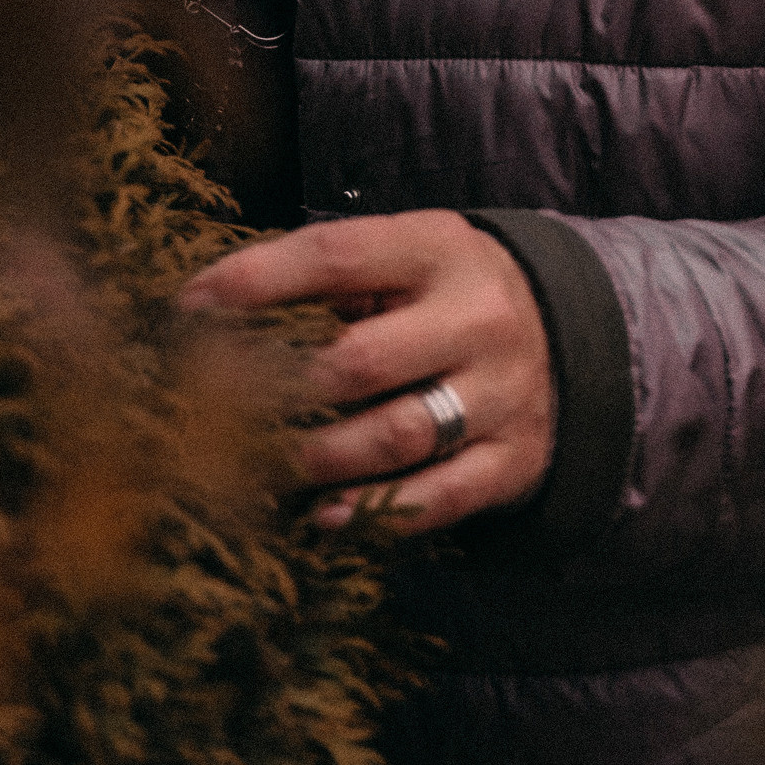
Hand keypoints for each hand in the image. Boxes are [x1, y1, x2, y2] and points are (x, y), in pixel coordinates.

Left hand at [179, 209, 556, 532]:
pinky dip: (375, 512)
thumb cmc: (447, 293)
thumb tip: (212, 309)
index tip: (188, 306)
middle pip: (359, 361)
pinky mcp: (513, 459)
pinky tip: (324, 516)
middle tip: (211, 410)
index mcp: (439, 249)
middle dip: (275, 390)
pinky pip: (438, 496)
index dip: (255, 281)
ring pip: (394, 436)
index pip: (335, 257)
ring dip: (314, 458)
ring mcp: (501, 393)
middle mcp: (477, 318)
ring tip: (256, 465)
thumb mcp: (409, 257)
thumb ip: (334, 278)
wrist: (575, 334)